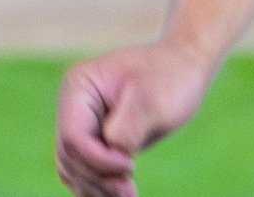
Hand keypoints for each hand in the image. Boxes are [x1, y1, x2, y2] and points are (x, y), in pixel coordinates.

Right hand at [54, 41, 216, 196]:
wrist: (183, 68)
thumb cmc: (170, 77)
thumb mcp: (153, 98)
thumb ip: (128, 126)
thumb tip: (114, 151)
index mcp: (79, 86)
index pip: (74, 136)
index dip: (99, 159)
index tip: (130, 165)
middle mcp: (73, 105)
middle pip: (70, 156)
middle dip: (99, 177)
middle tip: (131, 191)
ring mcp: (81, 123)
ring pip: (73, 168)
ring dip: (97, 187)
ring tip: (129, 195)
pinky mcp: (93, 140)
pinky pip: (84, 171)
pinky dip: (99, 186)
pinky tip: (122, 193)